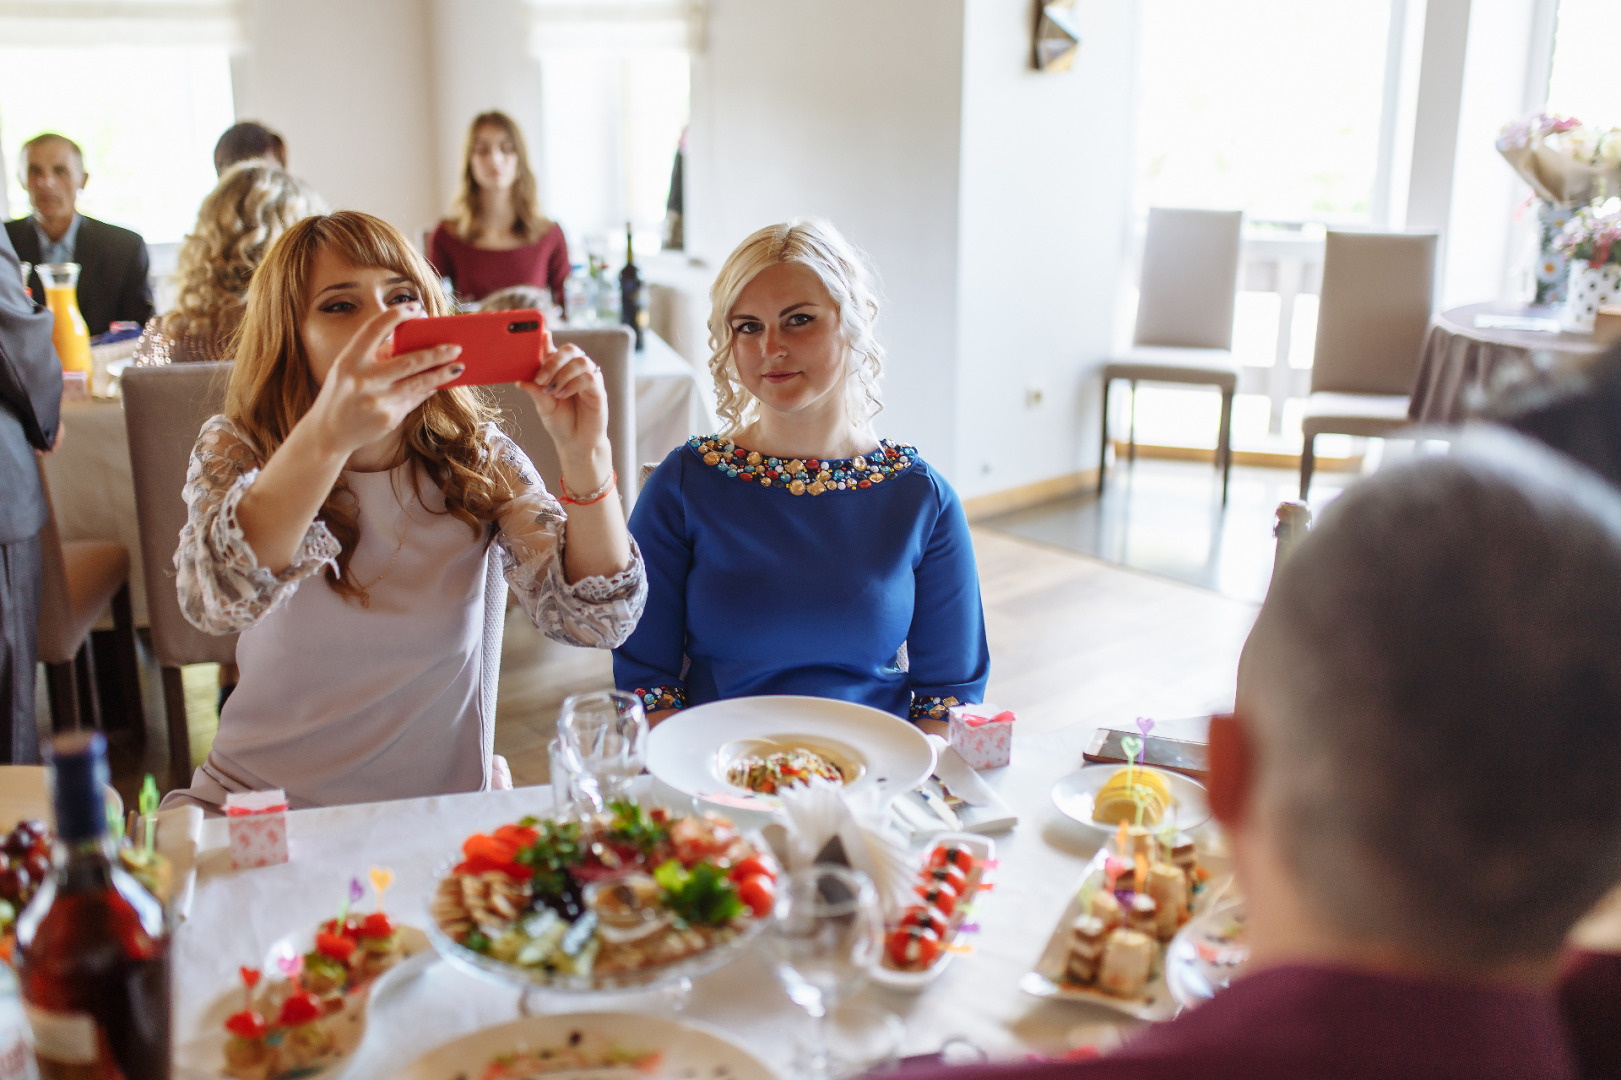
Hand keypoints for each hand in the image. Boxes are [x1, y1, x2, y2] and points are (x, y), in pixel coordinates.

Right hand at [304, 306, 463, 459]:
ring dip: (441, 374)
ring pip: (419, 383)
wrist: (328, 432)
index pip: (375, 329)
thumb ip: (375, 355)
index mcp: (349, 360)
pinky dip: (428, 389)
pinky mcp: (389, 418)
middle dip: (436, 353)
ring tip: (459, 366)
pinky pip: (414, 399)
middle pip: (408, 361)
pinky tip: (439, 383)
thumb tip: (413, 342)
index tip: (416, 307)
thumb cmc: (343, 393)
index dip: (396, 315)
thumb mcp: (349, 369)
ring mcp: (377, 401)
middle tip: (455, 347)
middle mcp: (363, 380)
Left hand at [520, 333, 610, 468]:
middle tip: (541, 378)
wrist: (575, 443)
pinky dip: (573, 384)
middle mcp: (576, 371)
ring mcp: (589, 379)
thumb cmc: (560, 422)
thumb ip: (535, 391)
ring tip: (553, 391)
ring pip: (581, 361)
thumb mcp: (542, 406)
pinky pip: (589, 377)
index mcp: (560, 370)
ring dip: (563, 374)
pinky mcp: (598, 390)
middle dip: (554, 360)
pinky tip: (563, 395)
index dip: (547, 340)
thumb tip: (520, 380)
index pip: (554, 350)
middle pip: (570, 349)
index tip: (541, 333)